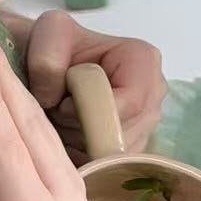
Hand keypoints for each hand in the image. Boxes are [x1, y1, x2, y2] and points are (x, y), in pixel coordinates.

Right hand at [0, 26, 86, 200]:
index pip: (8, 146)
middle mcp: (64, 197)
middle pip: (31, 126)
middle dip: (5, 78)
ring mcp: (76, 189)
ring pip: (43, 128)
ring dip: (15, 87)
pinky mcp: (75, 185)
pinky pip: (49, 140)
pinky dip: (25, 110)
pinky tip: (3, 87)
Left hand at [24, 11, 166, 162]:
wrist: (47, 63)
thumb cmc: (53, 48)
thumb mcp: (46, 34)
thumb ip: (46, 60)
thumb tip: (53, 99)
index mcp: (144, 61)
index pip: (129, 104)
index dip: (92, 112)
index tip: (62, 104)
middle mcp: (154, 95)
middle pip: (122, 133)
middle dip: (82, 130)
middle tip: (57, 111)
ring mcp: (147, 125)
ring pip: (113, 154)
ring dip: (79, 144)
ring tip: (62, 119)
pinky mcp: (133, 148)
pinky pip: (108, 166)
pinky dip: (82, 156)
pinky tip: (70, 133)